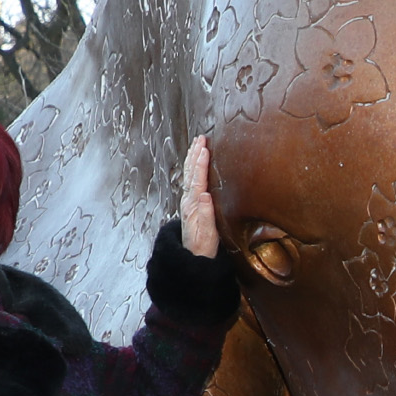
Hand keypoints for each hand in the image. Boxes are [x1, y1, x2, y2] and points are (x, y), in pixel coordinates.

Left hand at [179, 135, 220, 259]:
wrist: (193, 258)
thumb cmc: (203, 247)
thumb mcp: (207, 233)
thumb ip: (205, 214)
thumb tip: (204, 194)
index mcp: (193, 205)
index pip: (197, 180)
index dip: (201, 163)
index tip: (204, 148)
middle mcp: (188, 201)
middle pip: (191, 173)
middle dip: (196, 154)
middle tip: (201, 138)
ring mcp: (188, 202)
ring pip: (190, 175)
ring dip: (193, 158)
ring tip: (197, 144)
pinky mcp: (191, 204)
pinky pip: (191, 180)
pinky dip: (193, 168)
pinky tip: (196, 163)